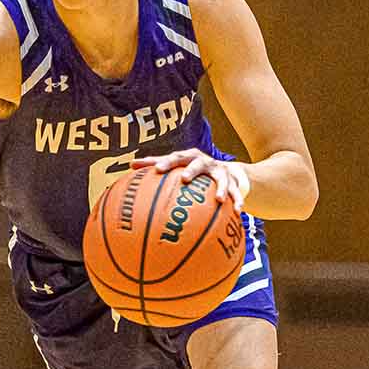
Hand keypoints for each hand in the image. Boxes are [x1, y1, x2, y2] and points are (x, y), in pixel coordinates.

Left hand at [132, 149, 250, 211]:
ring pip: (221, 178)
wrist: (227, 171)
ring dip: (221, 188)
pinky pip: (236, 193)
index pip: (176, 157)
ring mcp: (220, 171)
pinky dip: (237, 201)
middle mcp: (205, 162)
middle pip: (198, 163)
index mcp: (189, 157)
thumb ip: (155, 165)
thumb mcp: (178, 166)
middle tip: (185, 179)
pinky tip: (238, 212)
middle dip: (192, 170)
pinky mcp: (233, 182)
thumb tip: (130, 165)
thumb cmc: (193, 170)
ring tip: (219, 199)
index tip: (157, 170)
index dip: (167, 162)